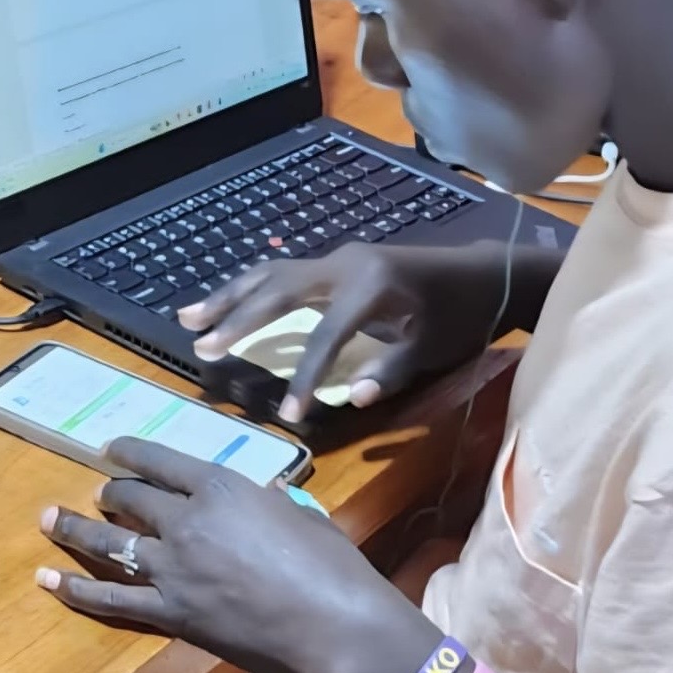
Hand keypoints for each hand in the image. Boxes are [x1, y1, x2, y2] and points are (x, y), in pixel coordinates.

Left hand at [35, 437, 434, 672]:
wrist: (330, 624)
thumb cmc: (329, 563)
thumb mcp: (299, 513)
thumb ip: (267, 504)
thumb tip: (260, 503)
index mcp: (221, 487)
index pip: (161, 460)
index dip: (130, 452)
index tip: (111, 449)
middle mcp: (186, 521)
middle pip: (130, 498)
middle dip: (110, 492)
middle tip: (99, 493)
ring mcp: (171, 569)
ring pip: (109, 543)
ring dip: (74, 528)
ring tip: (50, 518)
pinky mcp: (169, 613)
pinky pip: (111, 598)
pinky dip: (75, 589)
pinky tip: (48, 580)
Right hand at [178, 240, 527, 422]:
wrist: (483, 274)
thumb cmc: (462, 316)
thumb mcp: (434, 349)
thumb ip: (392, 371)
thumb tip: (350, 397)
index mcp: (372, 287)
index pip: (324, 336)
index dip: (303, 377)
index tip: (285, 413)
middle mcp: (345, 265)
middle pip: (280, 291)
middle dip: (239, 320)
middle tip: (201, 347)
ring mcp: (338, 259)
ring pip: (271, 275)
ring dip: (230, 297)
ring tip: (189, 319)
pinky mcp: (335, 264)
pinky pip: (282, 272)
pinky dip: (249, 287)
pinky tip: (223, 302)